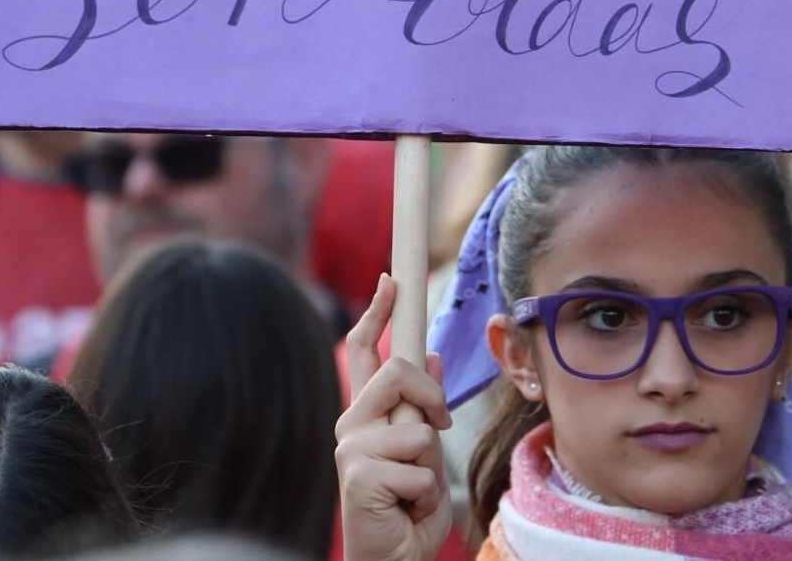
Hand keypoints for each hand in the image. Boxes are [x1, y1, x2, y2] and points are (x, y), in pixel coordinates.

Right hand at [337, 274, 453, 560]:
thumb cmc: (407, 511)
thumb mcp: (425, 453)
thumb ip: (422, 410)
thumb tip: (432, 357)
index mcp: (366, 416)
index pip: (366, 352)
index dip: (379, 313)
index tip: (392, 280)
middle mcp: (351, 426)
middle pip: (397, 372)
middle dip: (431, 397)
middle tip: (440, 430)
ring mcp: (351, 450)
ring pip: (417, 427)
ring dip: (431, 466)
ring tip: (414, 492)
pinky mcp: (358, 477)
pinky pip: (420, 469)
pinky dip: (426, 496)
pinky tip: (406, 511)